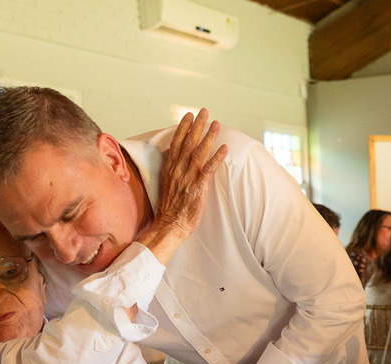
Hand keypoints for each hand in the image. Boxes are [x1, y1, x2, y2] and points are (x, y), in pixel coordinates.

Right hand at [140, 109, 228, 261]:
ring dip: (209, 137)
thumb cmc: (170, 207)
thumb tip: (170, 152)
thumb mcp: (166, 183)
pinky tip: (224, 148)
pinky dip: (216, 158)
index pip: (176, 143)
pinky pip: (208, 170)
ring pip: (199, 153)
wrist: (169, 225)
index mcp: (170, 168)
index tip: (189, 115)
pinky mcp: (197, 188)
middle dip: (197, 126)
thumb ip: (170, 167)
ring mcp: (187, 178)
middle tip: (205, 111)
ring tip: (217, 124)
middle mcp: (178, 170)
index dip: (183, 128)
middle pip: (188, 142)